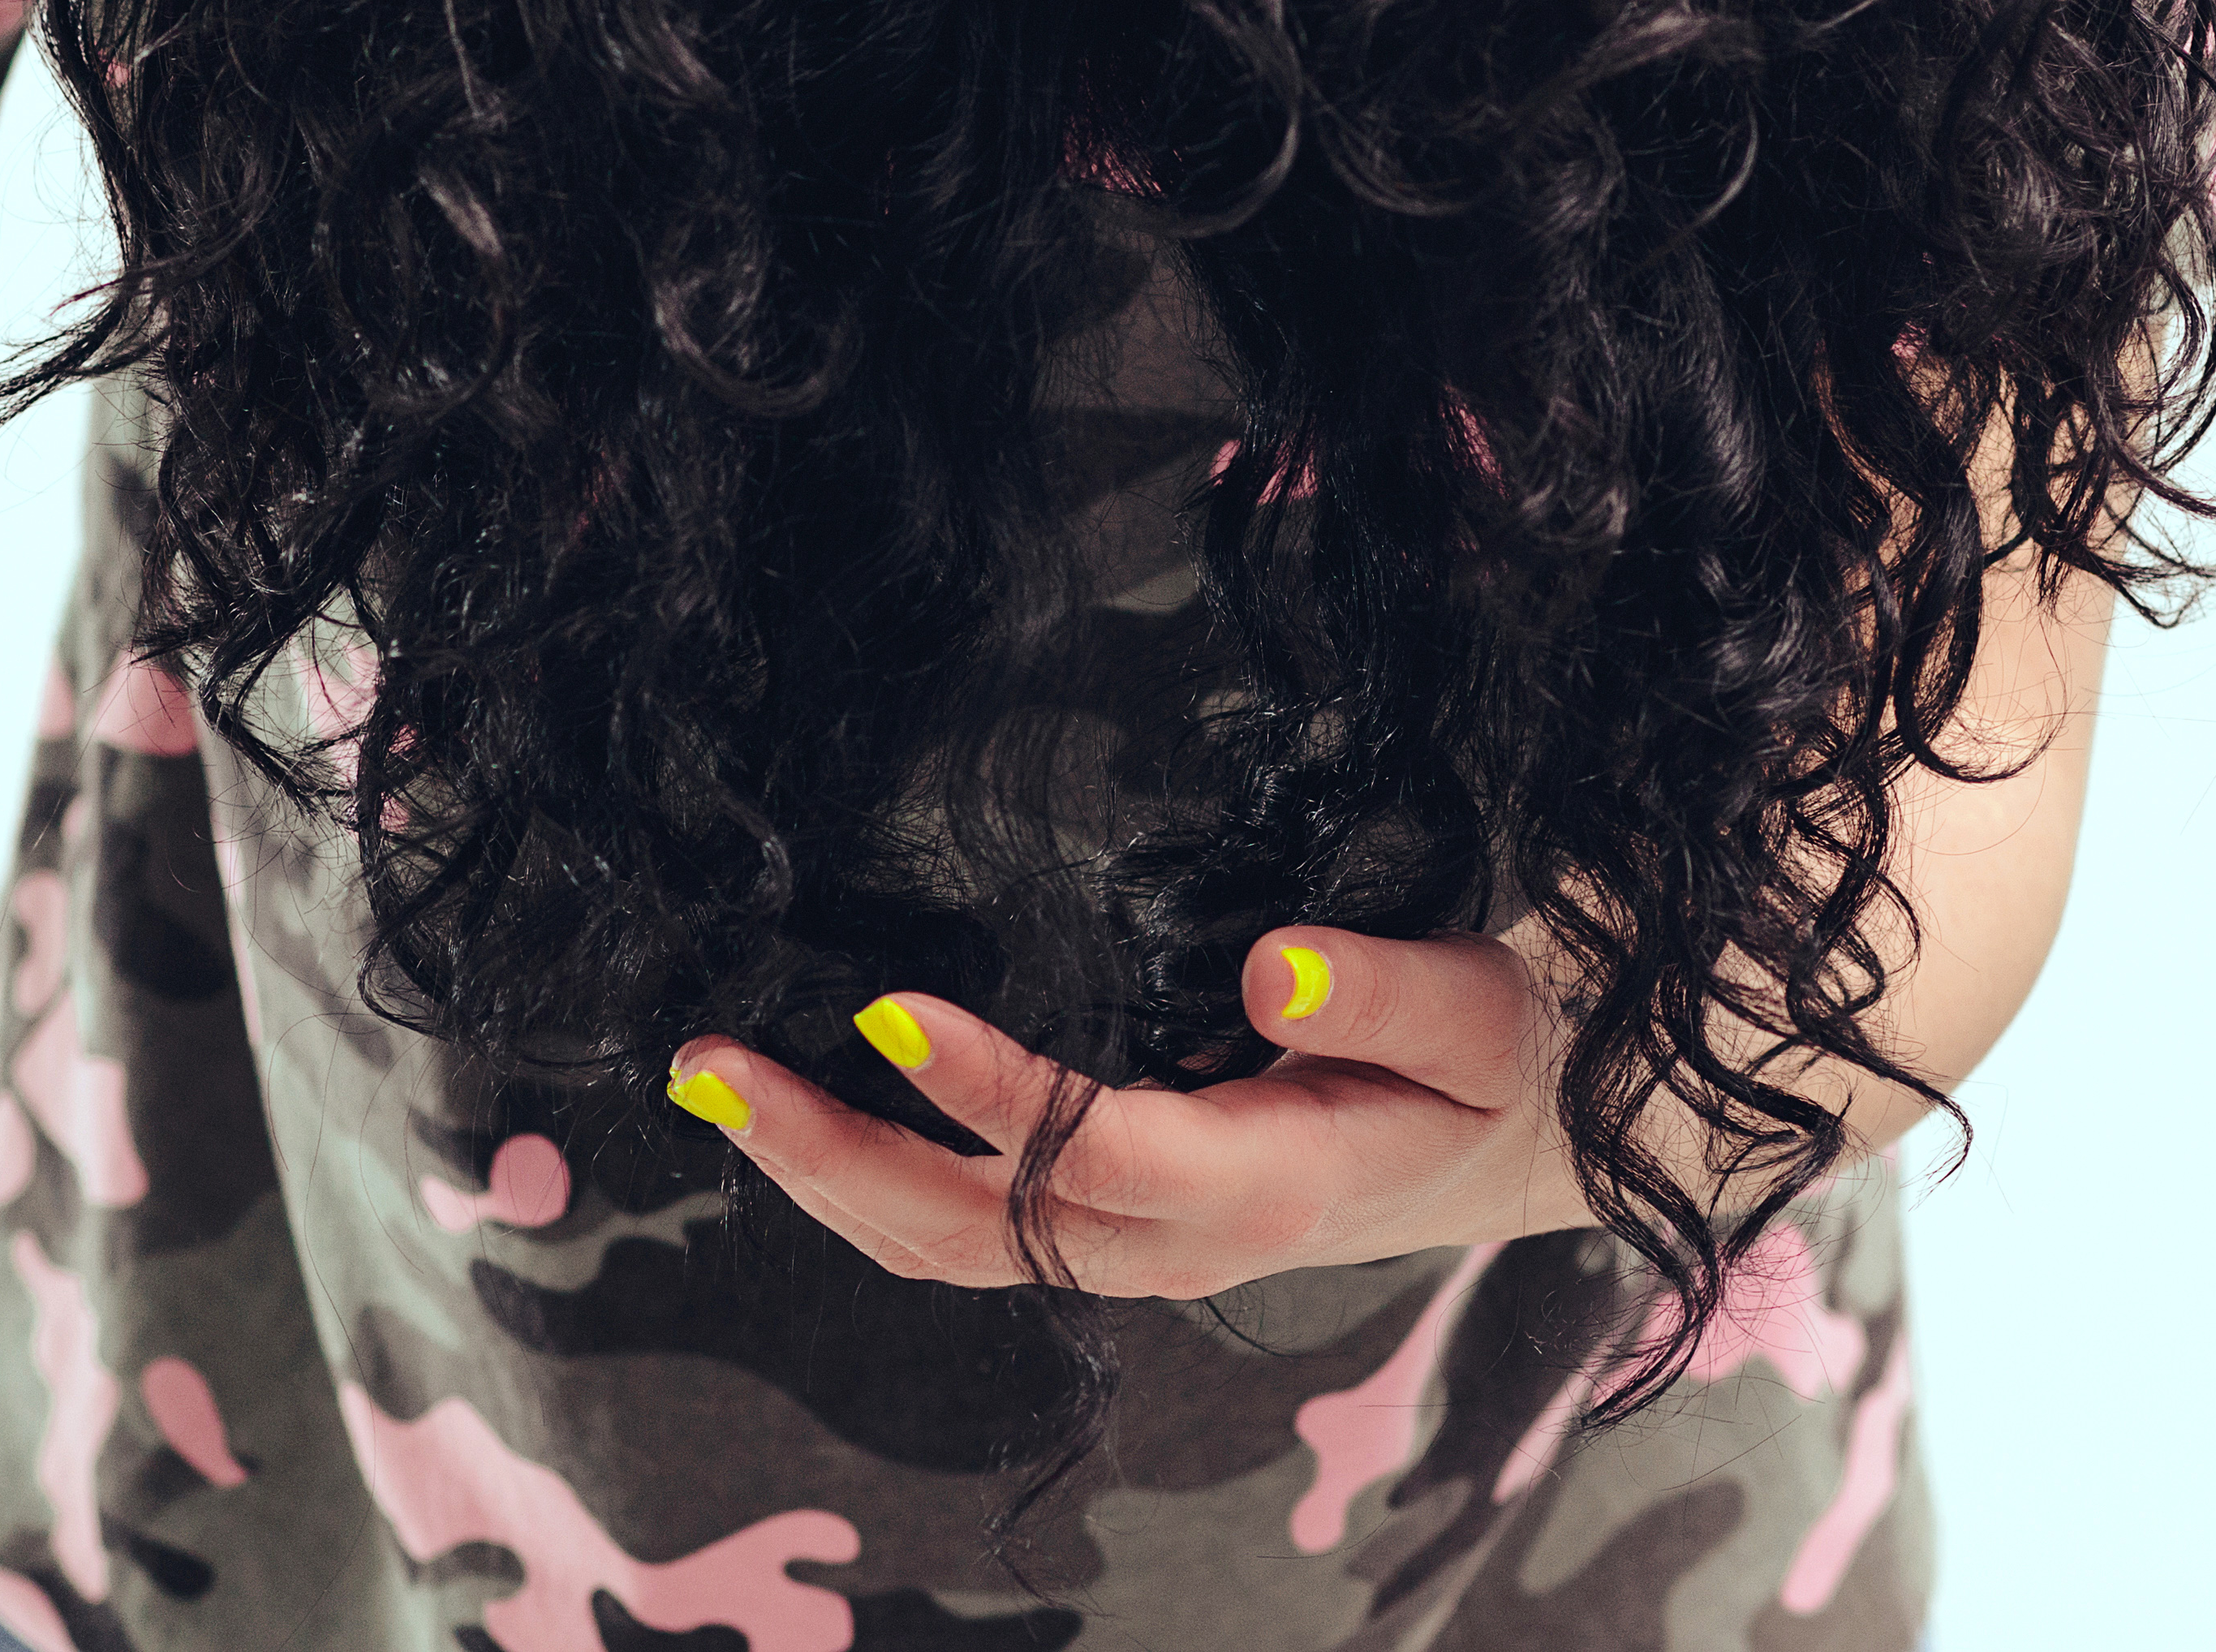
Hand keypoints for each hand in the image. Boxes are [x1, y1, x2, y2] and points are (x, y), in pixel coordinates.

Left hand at [669, 927, 1604, 1297]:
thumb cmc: (1483, 1059)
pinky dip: (863, 1185)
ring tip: (712, 1086)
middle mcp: (1174, 1239)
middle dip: (832, 1153)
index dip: (989, 1090)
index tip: (886, 1012)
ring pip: (947, 1247)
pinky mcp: (1103, 1233)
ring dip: (822, 1175)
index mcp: (1263, 1182)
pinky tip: (793, 1116)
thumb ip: (1380, 988)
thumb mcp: (1475, 1010)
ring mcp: (1129, 1251)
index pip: (1099, 1148)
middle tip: (713, 1067)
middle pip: (977, 1226)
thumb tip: (1269, 964)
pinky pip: (965, 1234)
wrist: (1503, 1140)